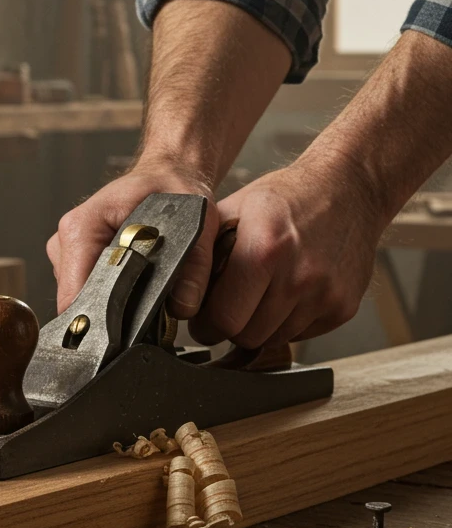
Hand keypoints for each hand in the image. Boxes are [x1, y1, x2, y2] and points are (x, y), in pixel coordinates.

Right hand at [47, 160, 218, 316]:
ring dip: (109, 307)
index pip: (74, 291)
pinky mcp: (74, 264)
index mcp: (83, 227)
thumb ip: (194, 264)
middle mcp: (66, 241)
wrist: (165, 174)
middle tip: (144, 316)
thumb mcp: (197, 222)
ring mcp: (66, 254)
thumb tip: (183, 305)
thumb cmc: (172, 191)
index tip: (119, 336)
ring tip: (140, 295)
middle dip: (108, 315)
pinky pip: (86, 293)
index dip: (96, 319)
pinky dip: (109, 298)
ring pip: (80, 301)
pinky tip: (130, 289)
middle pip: (76, 301)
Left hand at [190, 160, 382, 347]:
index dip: (206, 322)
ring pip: (273, 340)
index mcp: (264, 249)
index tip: (203, 317)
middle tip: (228, 307)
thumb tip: (175, 288)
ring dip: (258, 326)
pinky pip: (301, 335)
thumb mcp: (235, 209)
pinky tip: (286, 294)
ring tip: (258, 295)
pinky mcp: (343, 307)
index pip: (222, 319)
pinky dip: (287, 323)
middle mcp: (298, 276)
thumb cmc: (288, 197)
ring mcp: (325, 295)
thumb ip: (205, 250)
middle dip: (229, 326)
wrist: (351, 188)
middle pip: (246, 336)